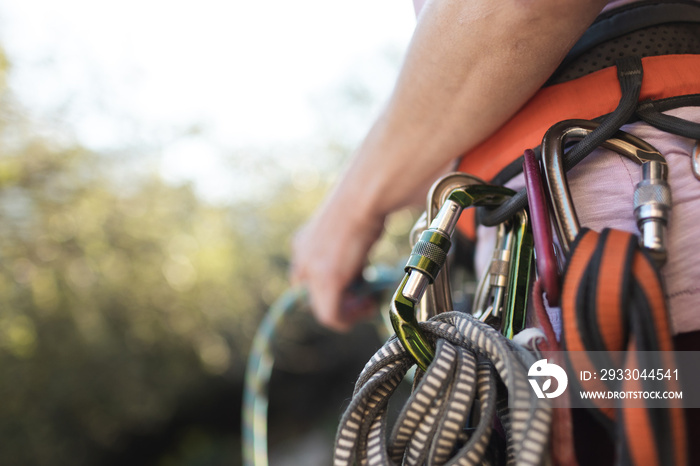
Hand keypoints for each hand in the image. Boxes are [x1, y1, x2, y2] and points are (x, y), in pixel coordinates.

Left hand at [291, 194, 384, 331]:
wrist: (363, 196)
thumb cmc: (365, 202)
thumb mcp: (349, 229)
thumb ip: (347, 253)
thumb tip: (361, 270)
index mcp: (304, 242)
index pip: (307, 277)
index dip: (332, 287)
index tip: (358, 284)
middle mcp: (301, 256)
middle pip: (312, 296)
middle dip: (340, 301)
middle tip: (365, 296)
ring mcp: (311, 270)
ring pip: (322, 309)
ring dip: (348, 310)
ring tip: (369, 301)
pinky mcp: (326, 281)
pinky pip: (331, 316)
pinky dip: (349, 318)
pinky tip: (368, 306)